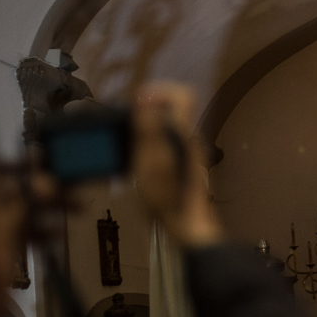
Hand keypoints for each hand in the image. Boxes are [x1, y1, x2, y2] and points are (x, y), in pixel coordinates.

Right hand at [132, 83, 222, 248]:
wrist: (186, 225)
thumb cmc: (168, 196)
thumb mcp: (151, 161)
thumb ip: (148, 128)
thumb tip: (144, 98)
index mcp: (183, 132)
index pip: (182, 94)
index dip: (159, 91)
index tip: (137, 102)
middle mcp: (188, 137)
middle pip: (172, 107)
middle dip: (148, 107)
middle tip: (129, 120)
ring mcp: (185, 150)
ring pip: (167, 123)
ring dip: (146, 124)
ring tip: (128, 138)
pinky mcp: (180, 163)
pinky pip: (164, 140)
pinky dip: (148, 141)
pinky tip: (136, 156)